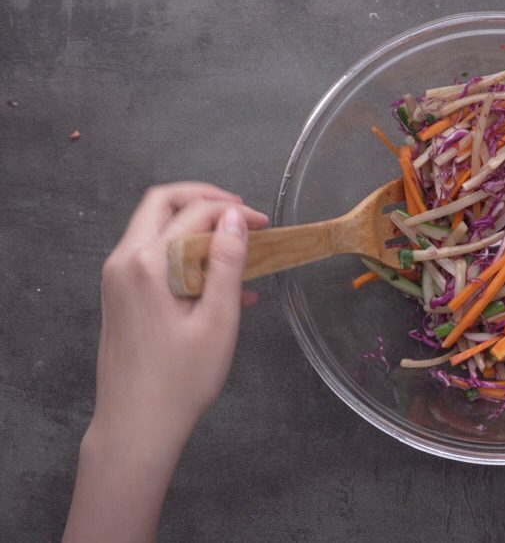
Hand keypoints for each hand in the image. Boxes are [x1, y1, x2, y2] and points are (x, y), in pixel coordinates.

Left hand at [64, 182, 267, 541]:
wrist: (135, 426)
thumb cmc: (182, 378)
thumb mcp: (218, 320)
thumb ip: (228, 263)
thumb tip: (235, 218)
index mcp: (147, 263)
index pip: (192, 214)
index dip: (232, 211)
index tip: (264, 225)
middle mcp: (124, 261)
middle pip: (161, 204)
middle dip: (204, 202)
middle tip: (242, 215)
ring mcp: (116, 278)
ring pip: (155, 228)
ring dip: (195, 227)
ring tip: (236, 248)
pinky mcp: (119, 295)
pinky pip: (152, 257)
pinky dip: (184, 254)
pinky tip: (220, 284)